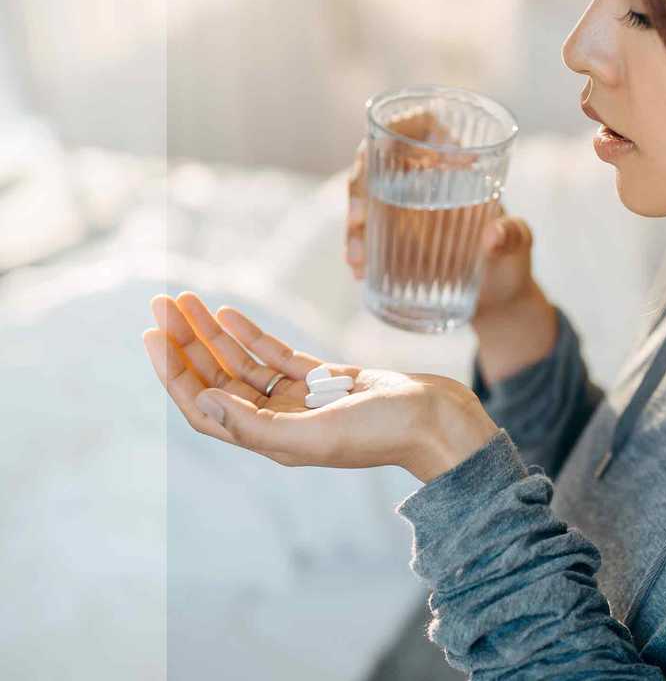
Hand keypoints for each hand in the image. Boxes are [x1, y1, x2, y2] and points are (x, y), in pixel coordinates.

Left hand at [141, 292, 498, 481]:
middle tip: (162, 304)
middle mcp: (279, 420)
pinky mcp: (326, 379)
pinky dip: (252, 333)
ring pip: (243, 363)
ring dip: (214, 333)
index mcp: (271, 440)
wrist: (437, 420)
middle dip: (187, 342)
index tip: (153, 335)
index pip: (205, 406)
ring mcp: (302, 398)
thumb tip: (202, 400)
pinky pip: (276, 354)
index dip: (174, 373)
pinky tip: (230, 312)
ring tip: (187, 300)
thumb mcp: (317, 435)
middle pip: (218, 378)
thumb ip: (257, 425)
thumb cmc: (384, 433)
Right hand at [345, 110, 538, 321]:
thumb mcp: (520, 245)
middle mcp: (424, 179)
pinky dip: (358, 248)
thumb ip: (514, 236)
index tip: (400, 150)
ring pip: (365, 197)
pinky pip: (365, 233)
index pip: (423, 123)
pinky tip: (358, 269)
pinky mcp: (392, 238)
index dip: (406, 125)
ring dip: (354, 223)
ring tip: (358, 258)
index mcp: (456, 164)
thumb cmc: (512, 261)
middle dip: (361, 184)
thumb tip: (494, 236)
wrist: (499, 303)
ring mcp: (403, 208)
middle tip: (360, 218)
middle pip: (378, 158)